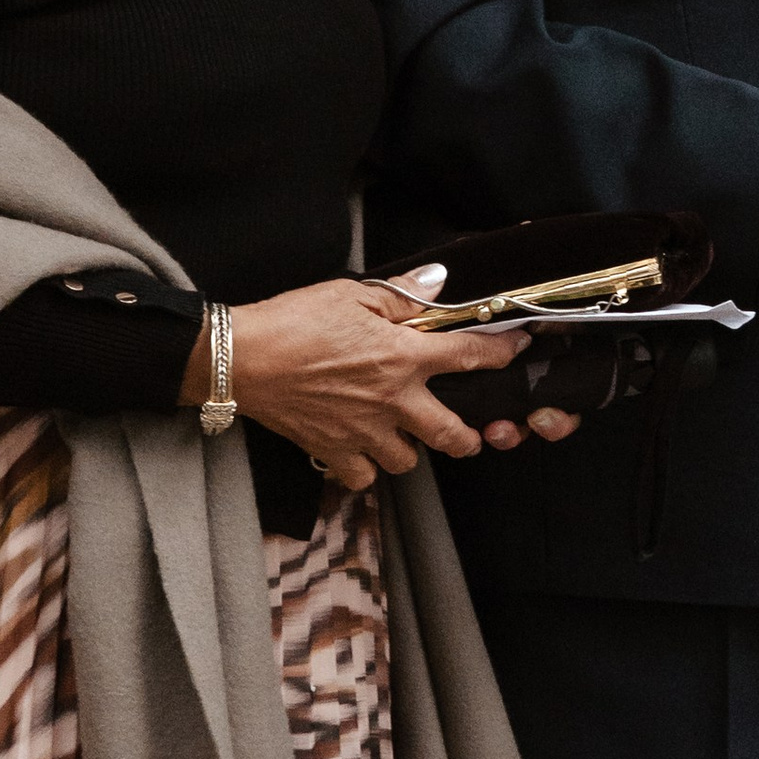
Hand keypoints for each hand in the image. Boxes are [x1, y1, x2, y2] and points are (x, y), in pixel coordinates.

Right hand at [178, 274, 554, 489]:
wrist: (241, 358)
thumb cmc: (293, 320)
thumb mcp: (350, 295)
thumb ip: (400, 296)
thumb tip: (438, 283)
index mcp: (401, 357)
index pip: (469, 356)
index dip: (501, 352)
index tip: (516, 349)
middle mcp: (390, 401)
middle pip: (450, 435)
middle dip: (468, 438)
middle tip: (469, 434)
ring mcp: (362, 431)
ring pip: (406, 461)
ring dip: (409, 450)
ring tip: (402, 436)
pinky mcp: (331, 450)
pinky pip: (361, 476)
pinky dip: (364, 468)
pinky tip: (360, 451)